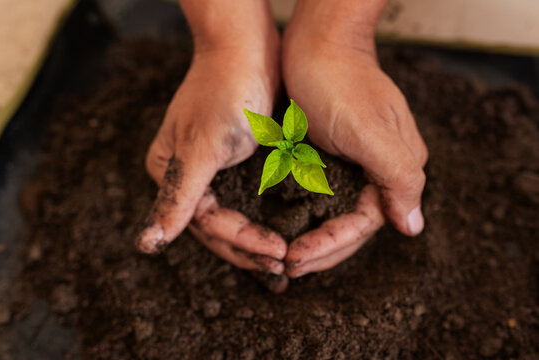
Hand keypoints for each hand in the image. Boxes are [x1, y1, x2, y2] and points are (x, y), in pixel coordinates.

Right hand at [137, 45, 287, 279]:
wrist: (249, 45)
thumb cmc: (226, 90)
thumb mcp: (203, 147)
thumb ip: (178, 197)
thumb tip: (145, 245)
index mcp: (170, 172)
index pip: (205, 224)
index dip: (241, 243)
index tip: (277, 255)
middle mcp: (187, 175)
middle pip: (218, 227)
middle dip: (250, 249)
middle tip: (283, 268)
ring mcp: (212, 168)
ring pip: (234, 217)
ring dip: (257, 240)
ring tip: (283, 261)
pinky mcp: (236, 160)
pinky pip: (247, 199)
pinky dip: (264, 218)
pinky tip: (281, 233)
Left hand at [282, 10, 427, 276]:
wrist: (316, 42)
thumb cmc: (339, 82)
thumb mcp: (371, 131)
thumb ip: (398, 178)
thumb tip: (413, 226)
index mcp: (397, 167)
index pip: (364, 224)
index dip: (331, 246)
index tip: (296, 258)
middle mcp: (381, 169)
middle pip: (352, 224)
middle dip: (321, 249)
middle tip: (287, 266)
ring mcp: (357, 162)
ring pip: (337, 213)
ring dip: (313, 237)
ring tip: (286, 256)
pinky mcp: (335, 153)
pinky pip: (324, 195)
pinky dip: (307, 214)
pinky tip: (290, 226)